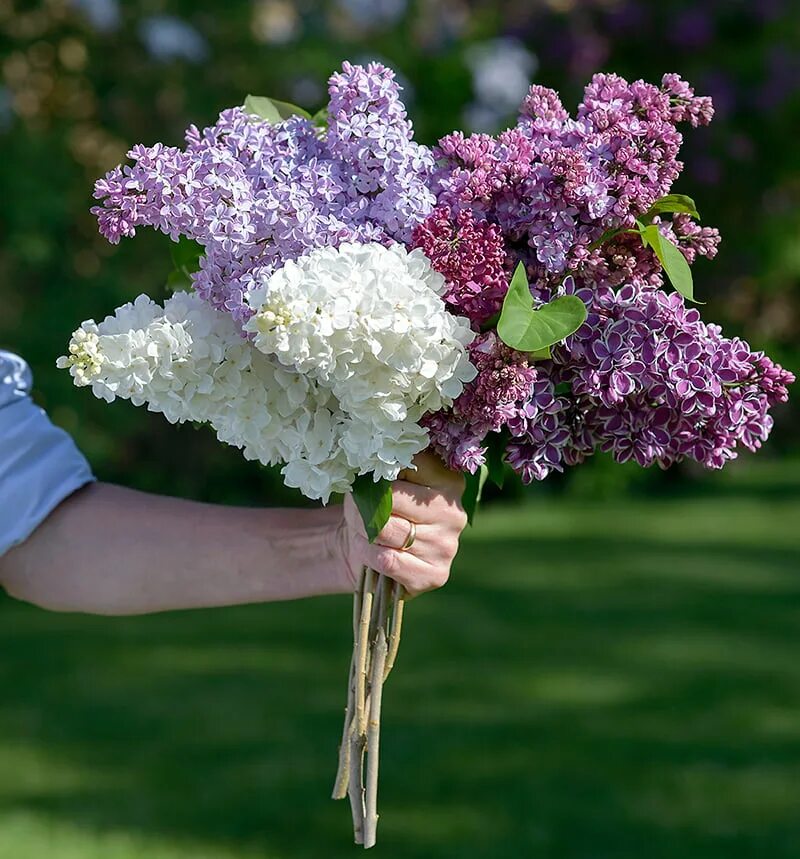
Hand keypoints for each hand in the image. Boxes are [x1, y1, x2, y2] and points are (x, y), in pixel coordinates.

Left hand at [337, 452, 467, 596]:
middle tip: (357, 509)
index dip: (379, 474)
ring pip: (385, 531)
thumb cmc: (376, 508)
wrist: (366, 551)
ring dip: (363, 531)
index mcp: (448, 482)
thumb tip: (373, 466)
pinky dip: (369, 555)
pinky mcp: (435, 574)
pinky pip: (388, 560)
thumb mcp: (381, 480)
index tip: (371, 480)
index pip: (406, 466)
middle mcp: (454, 514)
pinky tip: (369, 552)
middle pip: (392, 501)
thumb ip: (383, 469)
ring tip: (362, 531)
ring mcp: (447, 546)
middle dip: (365, 506)